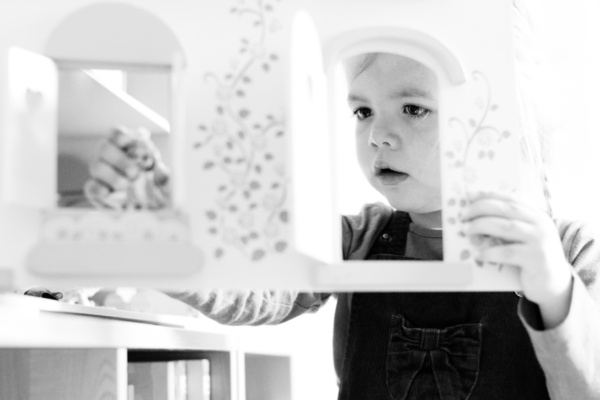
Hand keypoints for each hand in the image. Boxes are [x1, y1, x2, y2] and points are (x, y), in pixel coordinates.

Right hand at [84, 126, 169, 209]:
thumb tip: (156, 165)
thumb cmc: (153, 186)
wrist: (146, 210)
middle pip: (104, 147)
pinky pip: (91, 187)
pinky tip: (109, 193)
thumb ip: (160, 170)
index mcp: (126, 148)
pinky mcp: (95, 190)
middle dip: (119, 159)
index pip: (116, 133)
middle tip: (134, 172)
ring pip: (96, 166)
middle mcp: (109, 157)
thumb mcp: (161, 177)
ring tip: (127, 185)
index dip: (121, 136)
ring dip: (113, 176)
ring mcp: (100, 174)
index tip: (131, 144)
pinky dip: (99, 190)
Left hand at [462, 191, 572, 327]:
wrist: (556, 284)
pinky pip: (507, 253)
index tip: (468, 195)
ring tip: (465, 230)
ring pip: (506, 227)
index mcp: (537, 214)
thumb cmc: (532, 257)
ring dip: (481, 226)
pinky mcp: (537, 259)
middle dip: (481, 208)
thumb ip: (508, 225)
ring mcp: (541, 241)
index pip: (511, 199)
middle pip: (506, 210)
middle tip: (462, 214)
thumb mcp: (525, 237)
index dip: (488, 194)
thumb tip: (474, 217)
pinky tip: (477, 254)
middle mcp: (541, 224)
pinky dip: (489, 252)